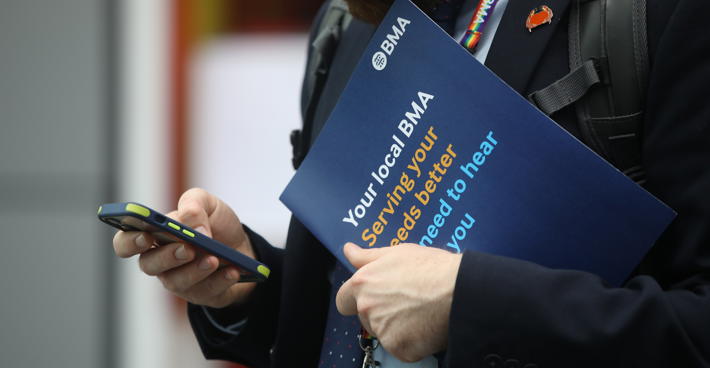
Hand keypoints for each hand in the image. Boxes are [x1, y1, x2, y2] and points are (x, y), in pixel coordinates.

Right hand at [112, 188, 256, 307]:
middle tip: (187, 249)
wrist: (243, 245)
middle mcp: (160, 260)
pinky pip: (206, 292)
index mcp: (154, 235)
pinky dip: (220, 280)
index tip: (145, 237)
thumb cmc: (214, 224)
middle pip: (149, 265)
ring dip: (195, 270)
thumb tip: (191, 226)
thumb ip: (194, 206)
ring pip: (176, 282)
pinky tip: (232, 271)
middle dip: (167, 257)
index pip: (126, 242)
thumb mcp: (208, 203)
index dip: (130, 242)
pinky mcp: (200, 294)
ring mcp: (178, 280)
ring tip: (214, 259)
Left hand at [336, 243, 461, 361]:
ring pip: (384, 333)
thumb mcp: (397, 252)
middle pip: (365, 318)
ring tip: (419, 311)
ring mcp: (382, 330)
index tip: (371, 298)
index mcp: (363, 284)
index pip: (343, 300)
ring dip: (397, 327)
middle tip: (405, 303)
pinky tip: (425, 325)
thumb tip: (349, 251)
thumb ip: (367, 256)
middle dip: (380, 313)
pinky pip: (401, 348)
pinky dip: (412, 341)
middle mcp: (367, 307)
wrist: (459, 289)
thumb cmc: (431, 268)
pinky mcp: (398, 348)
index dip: (356, 300)